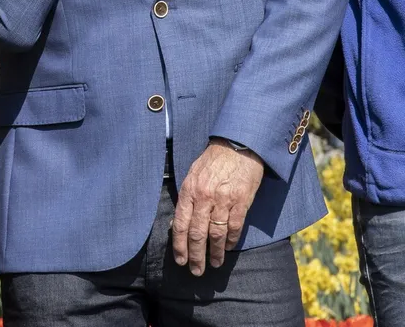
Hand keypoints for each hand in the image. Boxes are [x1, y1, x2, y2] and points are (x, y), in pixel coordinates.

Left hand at [172, 138, 264, 275]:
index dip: (179, 245)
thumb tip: (176, 224)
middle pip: (197, 234)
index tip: (180, 260)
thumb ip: (186, 199)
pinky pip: (234, 227)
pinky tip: (227, 248)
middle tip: (196, 270)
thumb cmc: (212, 161)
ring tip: (213, 264)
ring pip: (216, 234)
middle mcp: (204, 198)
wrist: (238, 146)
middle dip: (195, 255)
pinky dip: (230, 241)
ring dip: (214, 253)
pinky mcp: (241, 202)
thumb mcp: (192, 176)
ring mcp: (223, 200)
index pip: (180, 224)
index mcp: (189, 191)